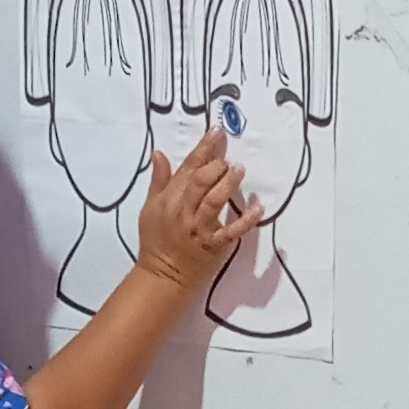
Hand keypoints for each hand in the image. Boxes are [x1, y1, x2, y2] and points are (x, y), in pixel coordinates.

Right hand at [133, 127, 262, 294]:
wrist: (162, 275)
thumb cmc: (156, 241)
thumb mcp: (150, 207)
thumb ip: (159, 180)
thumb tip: (159, 154)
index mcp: (169, 199)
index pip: (187, 168)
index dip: (203, 149)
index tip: (217, 132)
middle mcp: (183, 211)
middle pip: (199, 182)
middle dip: (215, 166)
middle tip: (228, 160)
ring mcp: (199, 228)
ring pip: (214, 202)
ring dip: (228, 184)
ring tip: (239, 171)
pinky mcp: (213, 245)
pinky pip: (231, 231)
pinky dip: (246, 220)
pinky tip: (258, 209)